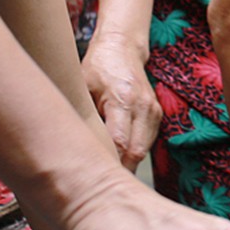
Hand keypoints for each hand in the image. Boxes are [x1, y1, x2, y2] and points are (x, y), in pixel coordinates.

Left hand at [81, 39, 159, 169]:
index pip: (120, 142)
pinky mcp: (157, 114)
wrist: (123, 48)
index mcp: (123, 100)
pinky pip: (147, 142)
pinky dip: (133, 151)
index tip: (93, 175)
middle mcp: (143, 107)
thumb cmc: (99, 68)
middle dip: (119, 169)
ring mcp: (154, 110)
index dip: (110, 161)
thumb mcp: (83, 89)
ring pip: (143, 150)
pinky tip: (118, 155)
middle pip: (136, 152)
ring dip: (127, 162)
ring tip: (106, 171)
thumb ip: (84, 117)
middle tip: (98, 181)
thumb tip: (72, 147)